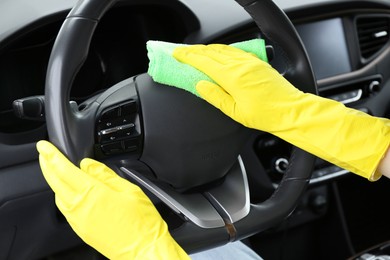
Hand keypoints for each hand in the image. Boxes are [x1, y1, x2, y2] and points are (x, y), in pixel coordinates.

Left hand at [37, 140, 188, 259]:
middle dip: (46, 165)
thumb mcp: (128, 189)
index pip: (64, 170)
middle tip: (43, 154)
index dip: (51, 155)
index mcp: (92, 194)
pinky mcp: (80, 229)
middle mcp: (80, 207)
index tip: (44, 146)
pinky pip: (65, 208)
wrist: (143, 249)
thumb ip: (105, 174)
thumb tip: (88, 164)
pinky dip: (62, 195)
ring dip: (53, 180)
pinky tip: (69, 191)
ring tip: (56, 170)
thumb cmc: (141, 222)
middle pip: (54, 182)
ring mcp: (78, 220)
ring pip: (58, 196)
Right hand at [173, 44, 389, 179]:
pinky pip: (235, 51)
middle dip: (194, 51)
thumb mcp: (234, 112)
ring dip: (207, 49)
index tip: (177, 54)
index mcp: (233, 77)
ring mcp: (250, 62)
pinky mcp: (257, 62)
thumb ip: (215, 96)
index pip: (204, 62)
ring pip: (223, 49)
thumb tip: (200, 85)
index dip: (188, 57)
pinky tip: (218, 53)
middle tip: (182, 52)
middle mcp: (241, 65)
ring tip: (196, 52)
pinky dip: (222, 50)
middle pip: (212, 52)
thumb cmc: (265, 115)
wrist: (291, 111)